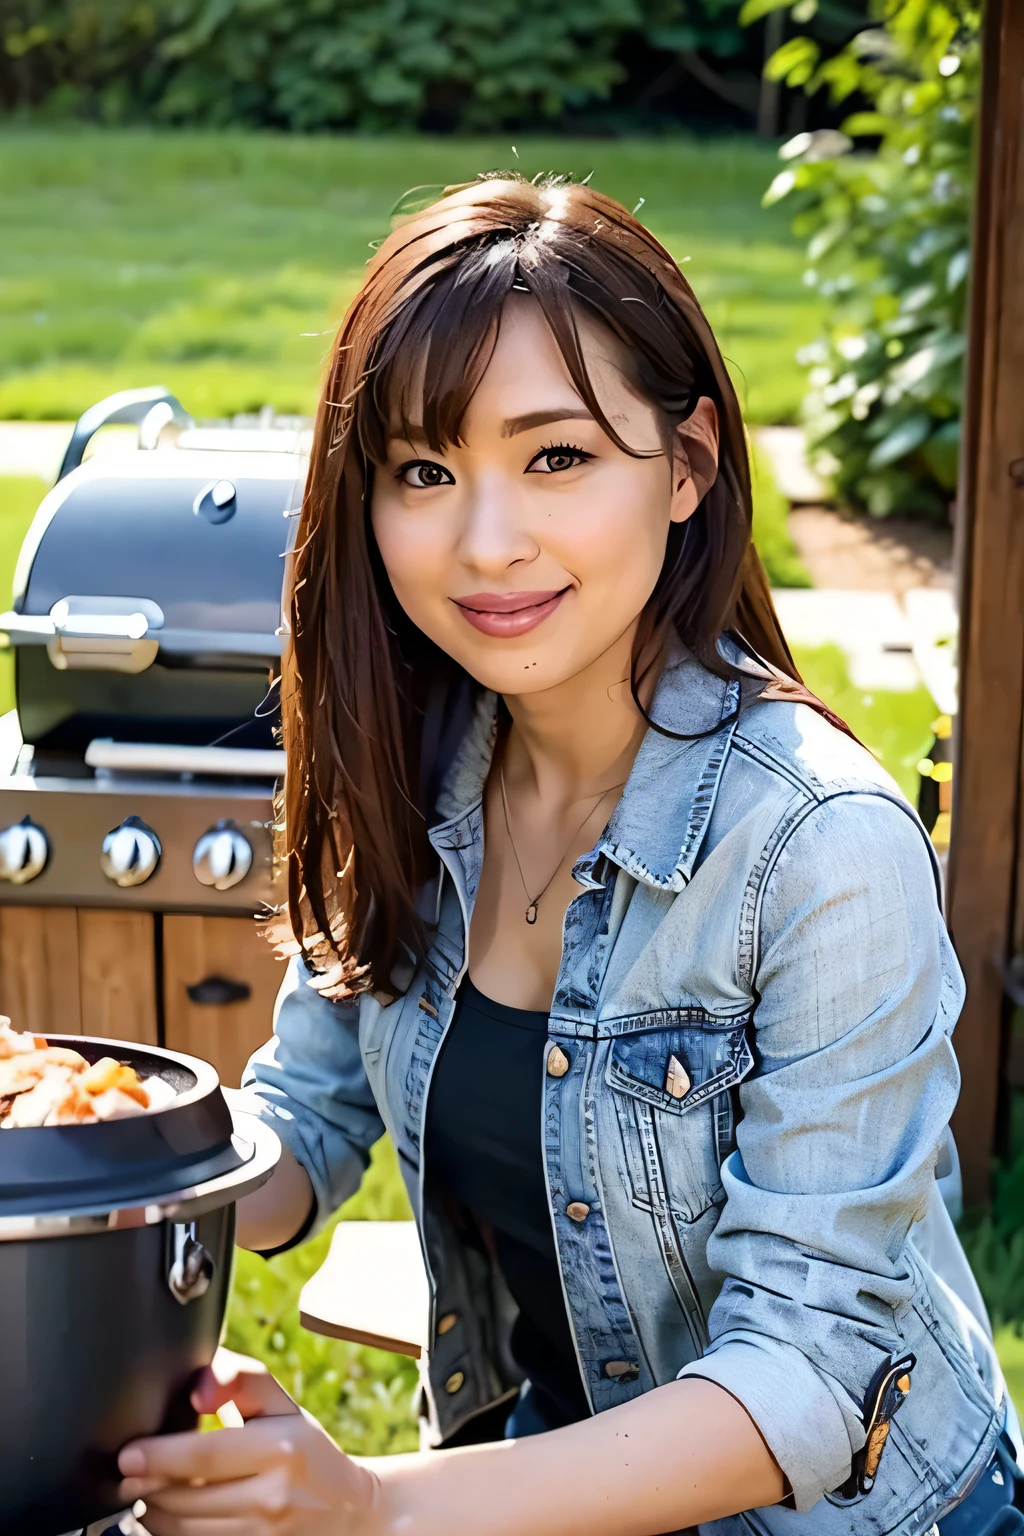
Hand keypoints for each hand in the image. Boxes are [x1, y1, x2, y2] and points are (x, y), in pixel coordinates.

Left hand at [118, 1348, 380, 1535]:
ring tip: (149, 1490)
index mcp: (281, 1449)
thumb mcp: (282, 1405)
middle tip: (131, 1472)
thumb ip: (242, 1379)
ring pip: (182, 1531)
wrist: (346, 1512)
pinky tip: (171, 1514)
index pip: (204, 1455)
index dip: (158, 1456)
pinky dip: (171, 1532)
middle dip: (147, 1486)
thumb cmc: (306, 1451)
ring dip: (153, 1512)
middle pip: (184, 1499)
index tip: (127, 1455)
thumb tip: (199, 1385)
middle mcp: (272, 1497)